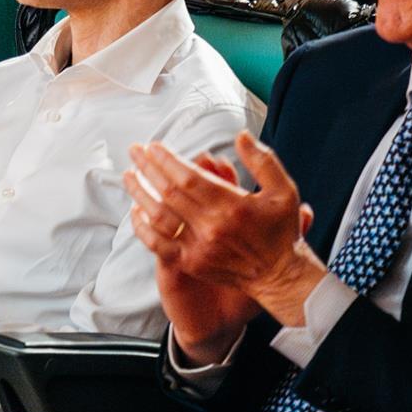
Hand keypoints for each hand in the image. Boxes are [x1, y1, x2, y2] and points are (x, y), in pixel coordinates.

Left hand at [126, 134, 325, 357]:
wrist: (279, 276)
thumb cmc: (281, 229)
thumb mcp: (283, 190)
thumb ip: (262, 161)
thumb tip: (240, 135)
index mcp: (233, 206)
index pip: (188, 177)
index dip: (167, 160)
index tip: (153, 146)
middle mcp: (212, 227)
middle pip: (168, 192)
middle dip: (148, 168)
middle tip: (134, 150)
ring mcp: (198, 247)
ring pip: (158, 216)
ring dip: (139, 193)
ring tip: (128, 175)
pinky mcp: (191, 263)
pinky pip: (158, 244)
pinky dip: (142, 227)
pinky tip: (136, 210)